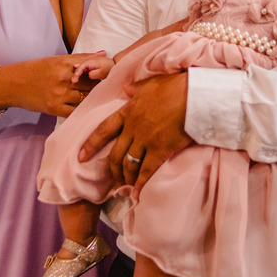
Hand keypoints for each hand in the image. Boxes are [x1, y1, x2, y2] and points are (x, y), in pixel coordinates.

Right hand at [0, 54, 104, 118]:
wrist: (12, 84)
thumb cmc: (35, 70)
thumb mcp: (56, 59)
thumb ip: (81, 58)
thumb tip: (103, 52)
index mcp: (64, 63)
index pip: (93, 66)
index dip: (104, 71)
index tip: (110, 74)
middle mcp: (63, 78)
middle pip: (92, 83)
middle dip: (102, 86)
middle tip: (111, 88)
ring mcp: (59, 94)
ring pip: (86, 97)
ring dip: (94, 99)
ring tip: (102, 99)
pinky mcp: (54, 108)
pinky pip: (75, 111)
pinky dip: (83, 110)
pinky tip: (88, 109)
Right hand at [72, 52, 112, 82]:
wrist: (115, 65)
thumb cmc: (109, 68)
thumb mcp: (102, 72)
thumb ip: (93, 74)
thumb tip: (88, 75)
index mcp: (92, 61)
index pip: (82, 66)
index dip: (78, 72)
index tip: (75, 78)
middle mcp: (90, 61)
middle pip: (80, 66)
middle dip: (76, 73)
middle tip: (73, 81)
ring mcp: (90, 63)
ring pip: (81, 67)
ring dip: (77, 73)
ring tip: (74, 80)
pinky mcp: (92, 66)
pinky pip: (84, 68)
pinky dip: (80, 71)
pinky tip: (76, 72)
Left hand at [78, 71, 192, 193]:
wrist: (194, 96)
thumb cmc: (175, 86)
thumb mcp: (151, 83)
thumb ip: (136, 88)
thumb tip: (126, 88)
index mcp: (128, 111)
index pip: (104, 130)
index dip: (91, 145)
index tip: (81, 157)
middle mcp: (133, 127)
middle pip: (115, 154)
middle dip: (112, 170)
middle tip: (113, 180)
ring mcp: (145, 140)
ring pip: (129, 164)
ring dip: (126, 178)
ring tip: (127, 187)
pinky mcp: (160, 150)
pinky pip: (146, 171)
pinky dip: (141, 184)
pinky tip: (138, 193)